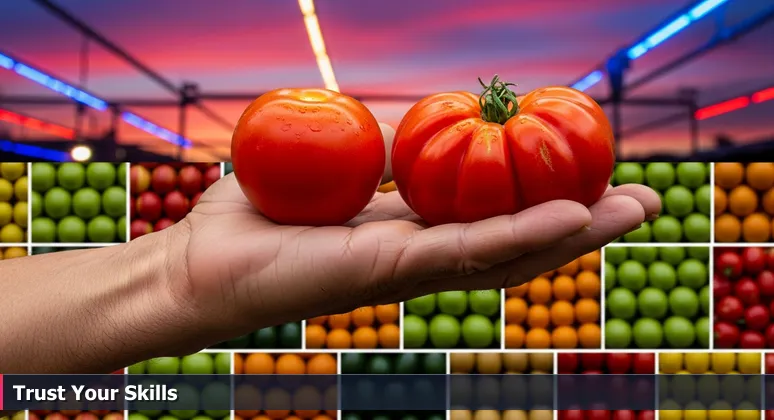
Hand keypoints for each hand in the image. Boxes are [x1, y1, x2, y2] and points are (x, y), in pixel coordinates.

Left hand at [166, 125, 660, 346]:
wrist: (199, 268)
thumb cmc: (258, 221)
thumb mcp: (333, 172)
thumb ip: (380, 158)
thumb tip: (416, 128)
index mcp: (410, 237)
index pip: (494, 222)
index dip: (548, 204)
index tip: (592, 177)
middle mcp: (422, 261)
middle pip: (518, 243)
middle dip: (583, 225)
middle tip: (645, 200)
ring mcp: (413, 272)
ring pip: (510, 254)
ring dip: (575, 233)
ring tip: (633, 210)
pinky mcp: (393, 272)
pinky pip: (468, 251)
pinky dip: (523, 235)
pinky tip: (571, 219)